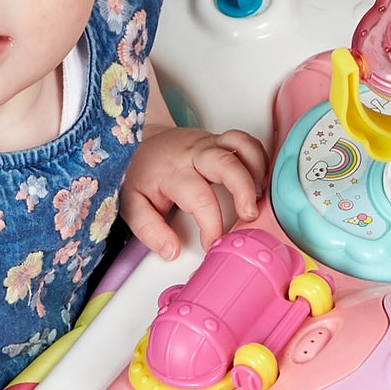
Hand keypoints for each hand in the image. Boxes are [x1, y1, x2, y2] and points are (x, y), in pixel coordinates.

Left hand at [121, 124, 269, 259]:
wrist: (140, 141)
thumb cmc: (139, 173)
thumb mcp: (132, 205)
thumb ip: (149, 230)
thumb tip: (171, 250)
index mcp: (172, 173)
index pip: (199, 198)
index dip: (211, 225)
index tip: (212, 242)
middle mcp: (193, 154)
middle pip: (226, 163)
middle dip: (244, 190)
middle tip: (248, 215)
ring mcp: (208, 143)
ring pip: (241, 146)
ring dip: (256, 171)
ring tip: (257, 197)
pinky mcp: (219, 140)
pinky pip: (246, 142)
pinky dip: (258, 159)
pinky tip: (257, 180)